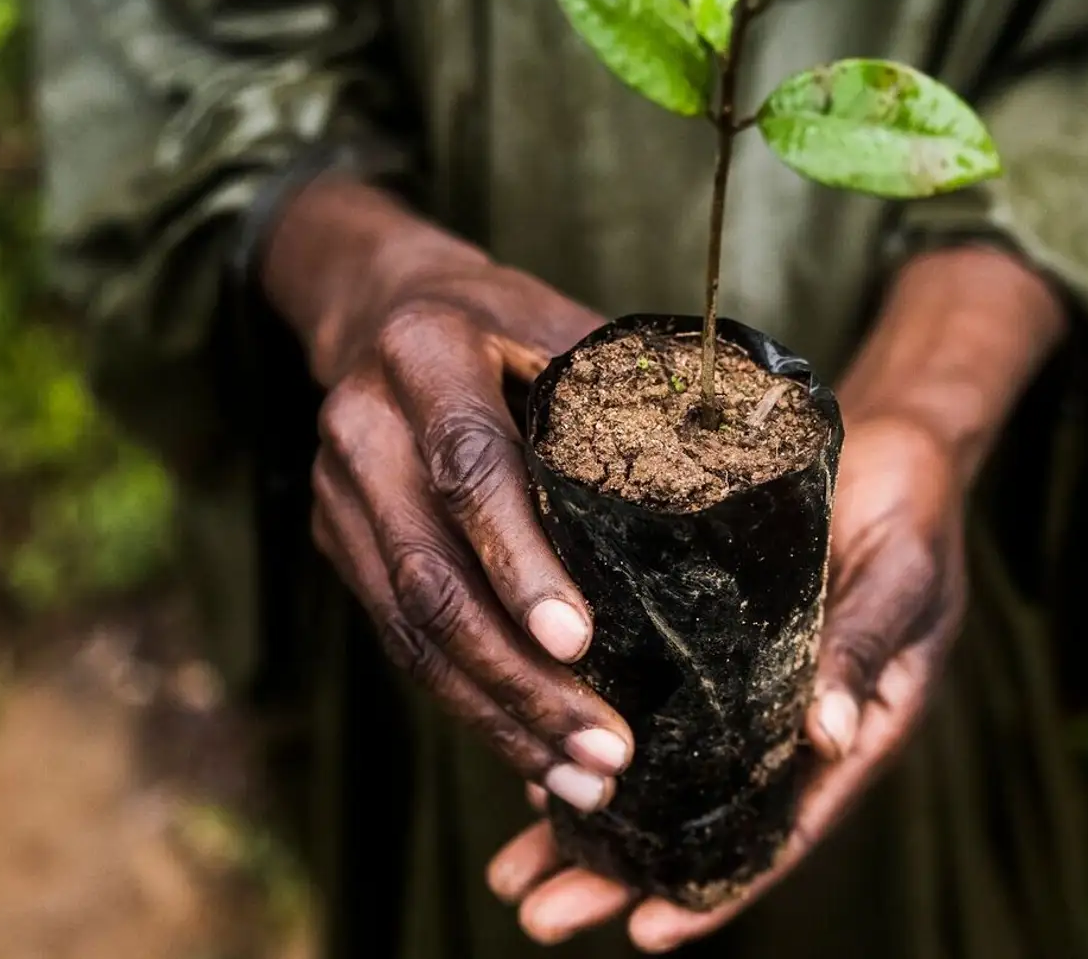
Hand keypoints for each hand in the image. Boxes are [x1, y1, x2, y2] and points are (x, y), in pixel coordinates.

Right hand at [262, 180, 634, 812]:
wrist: (380, 309)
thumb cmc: (502, 319)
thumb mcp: (561, 320)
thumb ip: (628, 384)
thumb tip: (749, 459)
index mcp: (423, 354)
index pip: (468, 466)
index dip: (518, 559)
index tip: (579, 641)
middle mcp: (362, 429)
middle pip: (431, 576)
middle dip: (519, 676)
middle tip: (606, 748)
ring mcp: (339, 495)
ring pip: (411, 631)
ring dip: (497, 714)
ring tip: (583, 778)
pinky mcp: (338, 546)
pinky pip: (402, 642)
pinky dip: (470, 703)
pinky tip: (533, 752)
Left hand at [480, 244, 1065, 949]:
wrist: (890, 445)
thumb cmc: (911, 515)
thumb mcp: (900, 580)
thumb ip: (864, 650)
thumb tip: (829, 737)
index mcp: (845, 735)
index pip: (775, 836)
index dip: (712, 892)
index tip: (645, 935)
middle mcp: (781, 728)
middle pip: (695, 826)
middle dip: (617, 875)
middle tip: (538, 915)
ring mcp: (736, 689)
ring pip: (654, 775)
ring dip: (583, 822)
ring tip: (508, 873)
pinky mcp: (699, 641)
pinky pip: (639, 703)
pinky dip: (587, 732)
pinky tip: (528, 762)